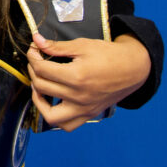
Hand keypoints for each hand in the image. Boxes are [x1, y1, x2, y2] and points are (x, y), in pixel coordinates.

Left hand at [27, 32, 150, 131]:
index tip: (34, 50)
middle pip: (42, 87)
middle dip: (33, 71)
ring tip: (39, 85)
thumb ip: (57, 46)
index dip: (33, 57)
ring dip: (39, 100)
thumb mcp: (82, 45)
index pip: (42, 69)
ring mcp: (84, 109)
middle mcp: (79, 97)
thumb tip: (36, 40)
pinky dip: (56, 117)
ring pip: (50, 115)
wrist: (133, 68)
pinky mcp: (89, 114)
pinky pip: (67, 125)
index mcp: (76, 77)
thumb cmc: (109, 55)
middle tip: (36, 62)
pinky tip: (52, 102)